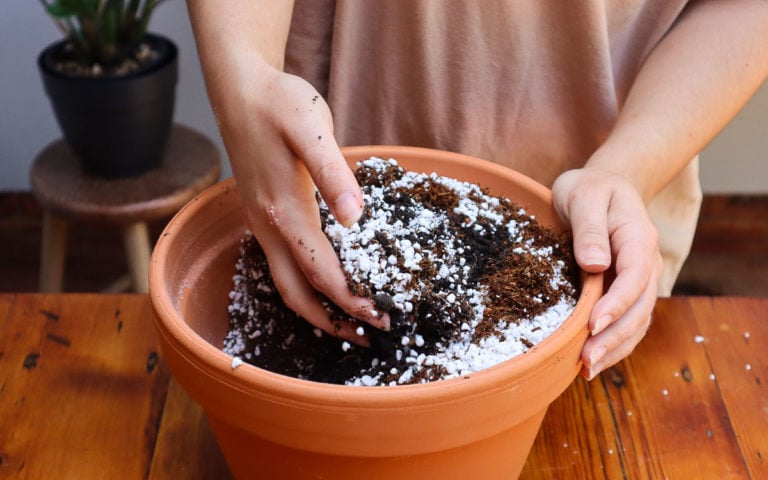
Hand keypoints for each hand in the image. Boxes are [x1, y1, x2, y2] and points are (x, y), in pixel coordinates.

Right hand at [222, 67, 388, 343]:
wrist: (238, 90)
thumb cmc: (278, 103)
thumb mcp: (310, 127)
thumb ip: (333, 174)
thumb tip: (356, 217)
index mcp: (283, 211)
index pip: (321, 272)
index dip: (351, 299)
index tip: (381, 316)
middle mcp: (267, 226)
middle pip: (297, 293)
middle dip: (332, 320)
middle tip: (369, 335)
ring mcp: (260, 224)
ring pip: (286, 283)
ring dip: (317, 309)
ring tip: (349, 323)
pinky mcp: (262, 216)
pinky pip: (282, 265)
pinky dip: (305, 286)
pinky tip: (325, 284)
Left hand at [552, 167, 662, 379]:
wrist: (605, 187)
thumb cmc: (590, 189)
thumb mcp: (583, 196)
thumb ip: (588, 229)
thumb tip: (594, 264)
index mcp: (638, 239)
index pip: (635, 277)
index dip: (616, 304)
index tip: (593, 325)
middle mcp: (646, 263)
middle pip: (639, 308)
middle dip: (614, 337)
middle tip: (586, 360)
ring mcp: (640, 280)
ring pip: (637, 322)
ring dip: (615, 348)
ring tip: (587, 369)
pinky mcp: (628, 291)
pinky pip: (628, 322)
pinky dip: (614, 344)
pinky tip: (592, 362)